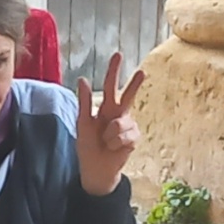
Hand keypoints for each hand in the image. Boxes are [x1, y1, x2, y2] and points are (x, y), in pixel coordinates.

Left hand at [72, 53, 145, 194]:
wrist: (96, 169)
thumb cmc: (88, 146)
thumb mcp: (82, 123)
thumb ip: (84, 102)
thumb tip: (82, 79)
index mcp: (105, 108)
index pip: (110, 86)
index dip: (114, 71)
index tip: (118, 55)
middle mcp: (119, 114)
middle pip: (128, 95)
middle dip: (134, 83)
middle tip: (142, 71)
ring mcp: (129, 125)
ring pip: (120, 123)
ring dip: (110, 136)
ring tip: (106, 143)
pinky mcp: (134, 137)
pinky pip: (126, 136)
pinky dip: (116, 143)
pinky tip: (114, 149)